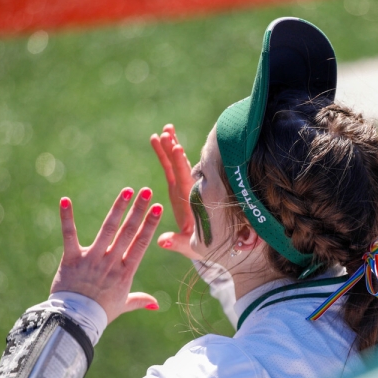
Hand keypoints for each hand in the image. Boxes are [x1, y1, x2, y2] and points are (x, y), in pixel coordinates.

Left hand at [50, 187, 163, 323]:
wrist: (75, 322)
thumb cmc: (100, 314)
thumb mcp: (123, 305)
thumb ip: (139, 300)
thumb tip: (156, 304)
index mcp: (125, 272)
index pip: (141, 243)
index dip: (150, 224)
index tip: (157, 207)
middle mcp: (111, 262)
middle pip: (128, 231)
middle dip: (139, 210)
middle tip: (146, 191)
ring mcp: (92, 259)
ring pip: (108, 229)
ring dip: (118, 208)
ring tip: (127, 191)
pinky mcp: (71, 259)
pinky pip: (69, 235)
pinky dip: (67, 217)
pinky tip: (65, 200)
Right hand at [150, 124, 201, 259]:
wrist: (215, 245)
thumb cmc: (205, 248)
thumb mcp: (191, 247)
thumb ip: (178, 243)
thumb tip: (162, 241)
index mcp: (193, 201)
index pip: (185, 179)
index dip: (180, 164)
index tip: (176, 148)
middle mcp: (191, 191)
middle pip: (181, 166)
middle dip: (173, 149)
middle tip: (167, 132)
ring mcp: (188, 187)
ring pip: (179, 163)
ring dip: (171, 146)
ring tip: (165, 129)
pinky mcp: (183, 187)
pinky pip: (175, 167)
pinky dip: (168, 154)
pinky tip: (162, 139)